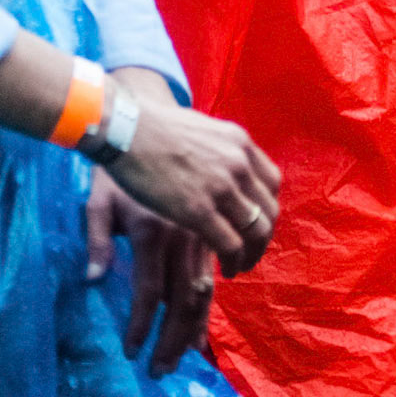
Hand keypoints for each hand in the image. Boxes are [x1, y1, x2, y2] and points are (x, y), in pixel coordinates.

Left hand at [86, 165, 215, 373]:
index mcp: (151, 232)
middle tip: (162, 370)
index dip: (142, 328)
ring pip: (211, 285)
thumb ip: (98, 242)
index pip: (149, 294)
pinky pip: (228, 256)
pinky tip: (208, 312)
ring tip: (186, 353)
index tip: (133, 355)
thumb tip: (95, 280)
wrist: (146, 123)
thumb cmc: (117, 167)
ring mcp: (205, 224)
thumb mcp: (97, 204)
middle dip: (173, 341)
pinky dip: (218, 292)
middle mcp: (183, 233)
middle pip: (185, 301)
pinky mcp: (220, 214)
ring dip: (198, 324)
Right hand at [101, 91, 279, 277]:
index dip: (266, 208)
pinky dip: (233, 262)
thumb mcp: (200, 128)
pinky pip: (231, 245)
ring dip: (252, 254)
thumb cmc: (153, 127)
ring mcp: (220, 187)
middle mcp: (238, 163)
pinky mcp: (198, 210)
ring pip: (256, 231)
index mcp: (239, 142)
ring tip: (239, 266)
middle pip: (268, 210)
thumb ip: (218, 148)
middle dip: (263, 236)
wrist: (125, 126)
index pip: (271, 183)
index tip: (253, 222)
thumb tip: (221, 162)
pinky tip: (224, 270)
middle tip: (250, 251)